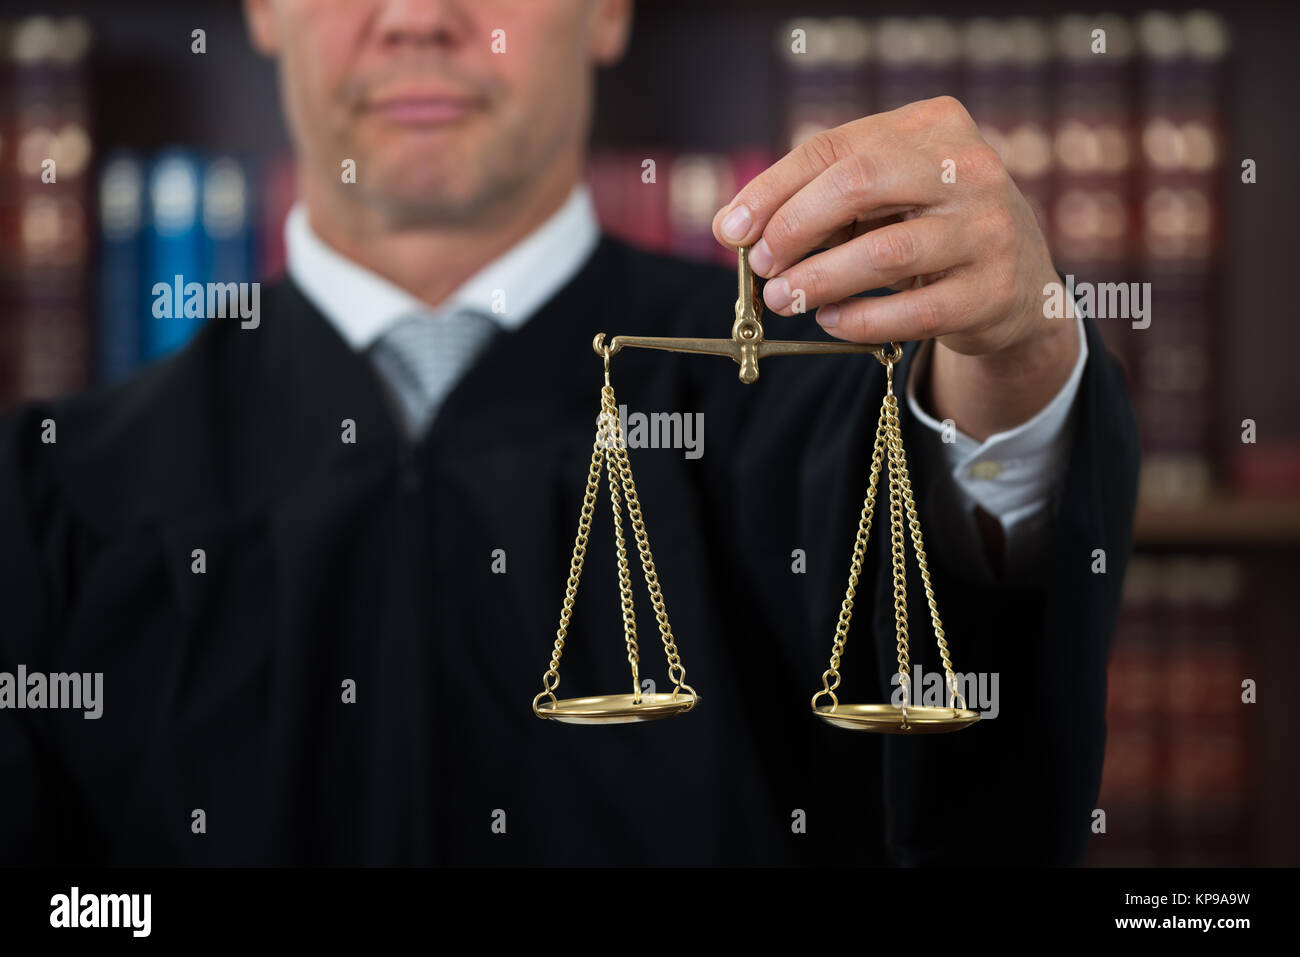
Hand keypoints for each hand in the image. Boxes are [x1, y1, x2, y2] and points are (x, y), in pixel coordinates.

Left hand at [712, 95, 1077, 437]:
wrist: (1018, 283)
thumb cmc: (927, 229)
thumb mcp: (884, 198)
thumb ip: (817, 201)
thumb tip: (732, 226)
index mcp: (933, 125)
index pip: (835, 148)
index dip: (773, 189)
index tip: (731, 229)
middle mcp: (968, 166)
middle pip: (860, 182)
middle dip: (795, 225)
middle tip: (762, 265)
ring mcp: (988, 229)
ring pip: (886, 251)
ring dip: (820, 279)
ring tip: (782, 300)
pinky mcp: (993, 291)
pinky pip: (914, 311)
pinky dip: (861, 319)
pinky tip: (830, 321)